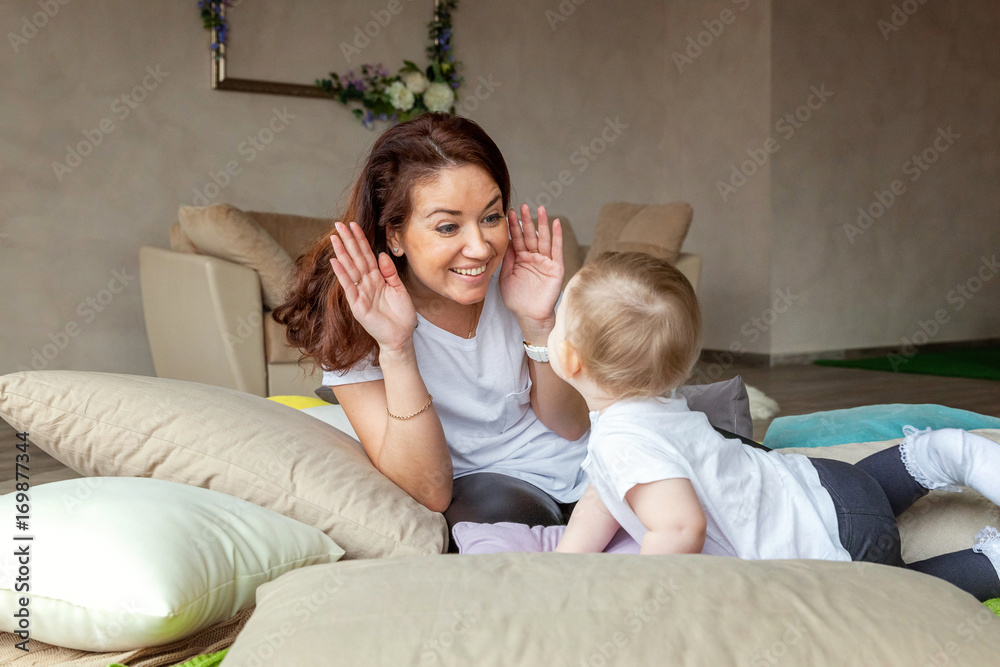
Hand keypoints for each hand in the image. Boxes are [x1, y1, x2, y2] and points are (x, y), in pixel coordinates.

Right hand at [328, 221, 415, 350]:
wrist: (401, 336)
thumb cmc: (401, 315)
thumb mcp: (399, 289)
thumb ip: (390, 272)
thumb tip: (382, 254)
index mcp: (377, 278)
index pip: (366, 255)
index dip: (360, 240)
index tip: (354, 225)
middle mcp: (366, 283)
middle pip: (356, 258)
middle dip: (348, 241)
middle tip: (338, 224)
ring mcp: (360, 293)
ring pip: (350, 269)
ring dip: (342, 253)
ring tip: (334, 238)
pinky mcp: (357, 305)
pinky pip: (349, 287)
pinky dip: (342, 274)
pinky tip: (335, 261)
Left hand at [499, 204, 563, 326]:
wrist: (530, 315)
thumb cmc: (517, 299)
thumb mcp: (506, 277)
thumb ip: (506, 260)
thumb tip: (505, 241)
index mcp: (521, 259)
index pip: (517, 239)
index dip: (514, 226)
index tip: (509, 213)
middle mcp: (533, 258)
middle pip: (530, 235)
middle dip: (527, 220)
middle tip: (523, 205)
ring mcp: (545, 262)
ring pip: (544, 239)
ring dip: (542, 224)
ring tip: (541, 209)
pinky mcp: (556, 267)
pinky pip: (556, 250)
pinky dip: (557, 236)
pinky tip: (556, 224)